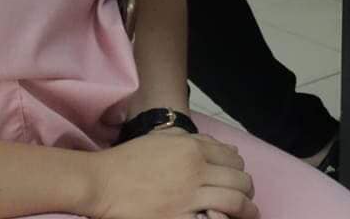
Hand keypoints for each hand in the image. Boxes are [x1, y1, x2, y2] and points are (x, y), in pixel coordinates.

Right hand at [93, 131, 257, 218]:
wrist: (101, 182)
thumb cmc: (129, 160)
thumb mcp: (164, 139)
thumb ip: (196, 141)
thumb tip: (227, 148)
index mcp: (192, 148)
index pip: (233, 158)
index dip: (240, 170)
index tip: (239, 179)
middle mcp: (195, 169)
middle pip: (240, 179)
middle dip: (248, 190)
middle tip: (246, 198)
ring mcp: (188, 195)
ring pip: (235, 201)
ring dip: (247, 210)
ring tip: (248, 215)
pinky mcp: (179, 218)